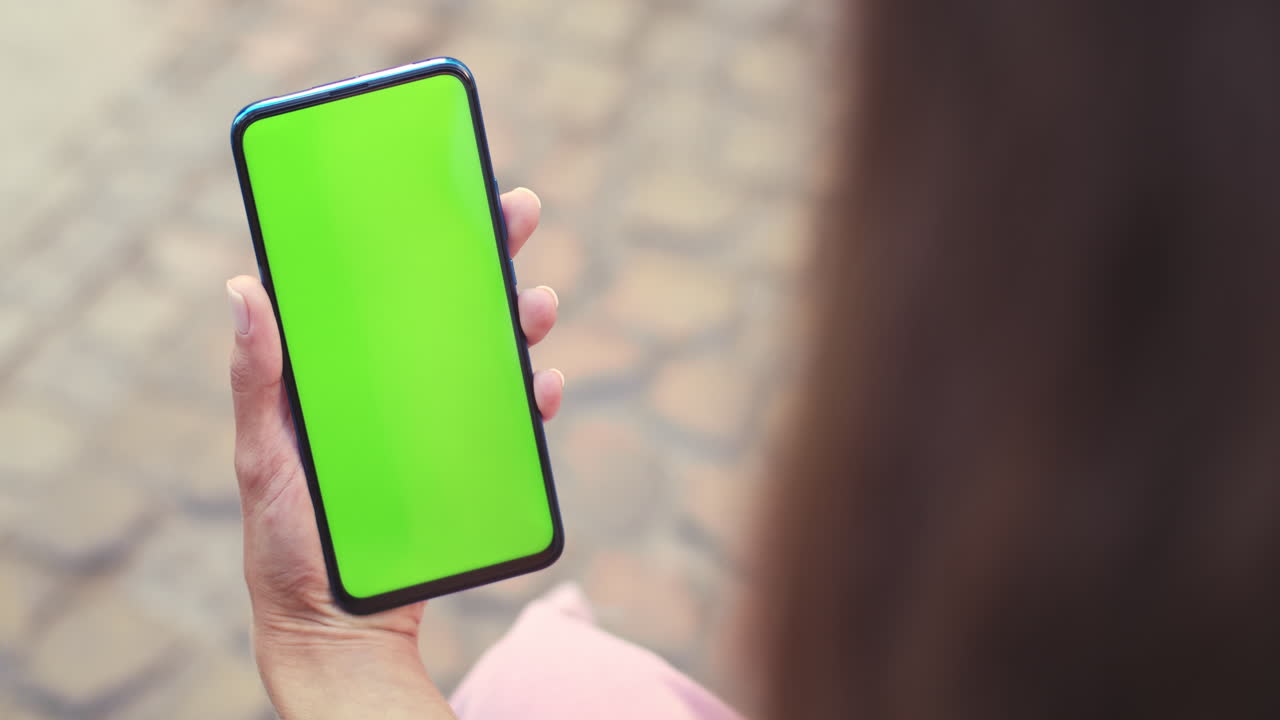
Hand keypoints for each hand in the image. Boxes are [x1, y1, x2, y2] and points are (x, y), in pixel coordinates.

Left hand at [226, 188, 561, 718]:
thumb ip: (258, 381)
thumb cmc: (285, 543)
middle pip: (444, 305)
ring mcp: (431, 424)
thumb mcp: (262, 458)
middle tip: (520, 215)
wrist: (336, 625)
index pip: (377, 286)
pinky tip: (542, 384)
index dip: (410, 233)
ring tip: (539, 304)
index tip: (442, 187)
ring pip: (485, 354)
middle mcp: (391, 386)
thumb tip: (243, 288)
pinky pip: (506, 420)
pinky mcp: (465, 462)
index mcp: (340, 372)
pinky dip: (529, 397)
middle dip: (486, 256)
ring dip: (518, 320)